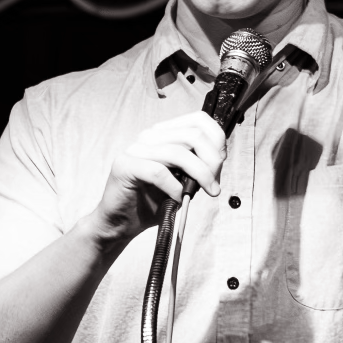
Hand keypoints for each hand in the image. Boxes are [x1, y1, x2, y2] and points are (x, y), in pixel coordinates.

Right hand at [85, 110, 226, 244]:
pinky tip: (177, 198)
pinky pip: (158, 172)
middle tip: (214, 185)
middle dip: (211, 161)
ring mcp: (136, 149)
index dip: (216, 140)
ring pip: (178, 152)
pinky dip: (174, 187)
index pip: (198, 120)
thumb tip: (219, 159)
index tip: (220, 165)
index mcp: (165, 134)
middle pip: (193, 135)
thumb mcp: (183, 180)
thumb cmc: (152, 201)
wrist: (121, 222)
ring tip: (205, 192)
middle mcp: (150, 137)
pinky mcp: (125, 166)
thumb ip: (197, 165)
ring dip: (199, 174)